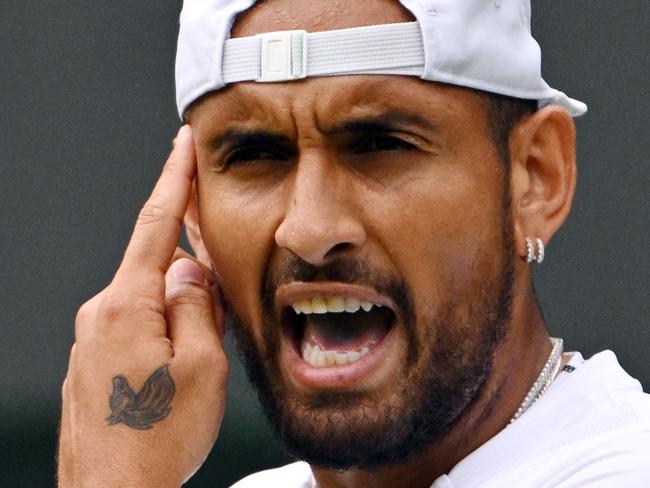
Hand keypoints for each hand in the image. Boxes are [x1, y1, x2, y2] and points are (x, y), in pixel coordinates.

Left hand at [58, 126, 227, 486]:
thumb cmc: (159, 439)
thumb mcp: (202, 366)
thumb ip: (197, 305)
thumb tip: (189, 271)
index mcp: (127, 305)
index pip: (154, 224)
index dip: (173, 179)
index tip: (182, 143)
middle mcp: (100, 314)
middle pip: (156, 271)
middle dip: (192, 280)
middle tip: (218, 319)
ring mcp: (91, 340)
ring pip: (149, 305)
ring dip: (180, 318)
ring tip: (196, 366)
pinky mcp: (92, 363)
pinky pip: (135, 330)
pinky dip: (162, 338)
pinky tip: (173, 378)